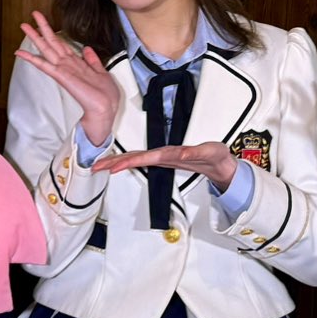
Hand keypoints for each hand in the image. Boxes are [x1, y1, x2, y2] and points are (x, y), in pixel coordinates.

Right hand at [13, 12, 118, 149]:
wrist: (105, 107)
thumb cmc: (104, 94)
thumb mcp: (101, 72)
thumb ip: (92, 60)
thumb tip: (86, 48)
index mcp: (76, 63)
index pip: (61, 44)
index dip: (53, 33)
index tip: (44, 24)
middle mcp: (67, 65)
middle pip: (51, 43)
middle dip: (41, 29)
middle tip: (30, 17)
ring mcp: (62, 70)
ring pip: (46, 49)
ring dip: (35, 37)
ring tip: (24, 26)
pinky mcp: (60, 76)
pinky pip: (44, 65)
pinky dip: (32, 58)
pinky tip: (20, 53)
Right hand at [92, 140, 237, 189]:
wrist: (219, 159)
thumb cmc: (215, 155)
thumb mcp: (211, 153)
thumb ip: (196, 152)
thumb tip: (182, 153)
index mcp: (173, 152)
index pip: (150, 156)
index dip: (134, 160)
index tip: (119, 165)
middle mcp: (165, 154)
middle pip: (136, 156)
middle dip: (116, 160)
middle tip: (98, 165)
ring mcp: (161, 157)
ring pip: (135, 158)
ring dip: (116, 161)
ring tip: (99, 165)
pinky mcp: (161, 161)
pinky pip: (140, 161)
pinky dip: (125, 163)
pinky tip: (114, 165)